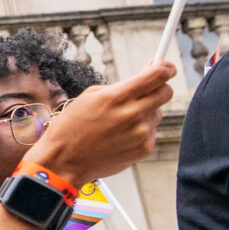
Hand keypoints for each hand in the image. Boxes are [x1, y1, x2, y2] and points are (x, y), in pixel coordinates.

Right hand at [22, 62, 170, 184]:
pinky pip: (152, 132)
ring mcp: (141, 133)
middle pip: (166, 92)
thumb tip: (147, 72)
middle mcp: (132, 114)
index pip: (158, 75)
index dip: (166, 68)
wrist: (62, 162)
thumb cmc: (70, 128)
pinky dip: (140, 132)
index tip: (166, 68)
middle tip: (143, 94)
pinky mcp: (144, 149)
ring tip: (120, 123)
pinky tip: (120, 137)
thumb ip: (122, 85)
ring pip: (157, 113)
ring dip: (145, 114)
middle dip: (158, 89)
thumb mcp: (89, 97)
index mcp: (117, 97)